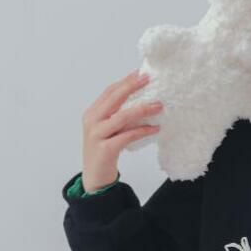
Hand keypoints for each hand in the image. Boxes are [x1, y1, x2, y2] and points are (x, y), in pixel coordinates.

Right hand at [80, 69, 163, 191]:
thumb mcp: (109, 130)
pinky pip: (127, 136)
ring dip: (142, 109)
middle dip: (131, 87)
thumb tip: (143, 102)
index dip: (125, 81)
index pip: (109, 92)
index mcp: (92, 113)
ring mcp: (97, 135)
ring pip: (122, 117)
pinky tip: (154, 129)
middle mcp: (92, 121)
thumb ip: (119, 116)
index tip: (140, 73)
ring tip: (159, 106)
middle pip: (113, 98)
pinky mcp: (105, 149)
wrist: (95, 178)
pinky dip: (142, 131)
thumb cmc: (104, 151)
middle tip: (148, 79)